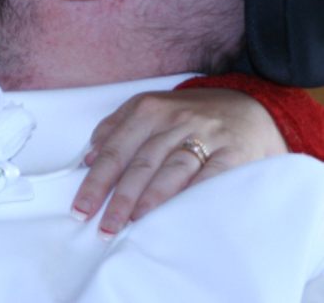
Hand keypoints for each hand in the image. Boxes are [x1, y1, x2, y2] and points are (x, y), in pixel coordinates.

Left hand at [71, 88, 288, 239]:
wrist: (249, 105)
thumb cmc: (189, 113)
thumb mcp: (149, 107)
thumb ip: (116, 127)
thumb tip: (89, 157)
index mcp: (148, 109)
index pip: (116, 149)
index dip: (97, 180)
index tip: (82, 208)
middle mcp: (174, 120)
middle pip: (140, 163)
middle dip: (119, 198)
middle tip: (104, 227)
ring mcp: (205, 135)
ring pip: (172, 170)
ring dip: (150, 199)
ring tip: (132, 223)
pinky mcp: (234, 152)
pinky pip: (211, 177)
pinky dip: (193, 195)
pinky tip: (178, 214)